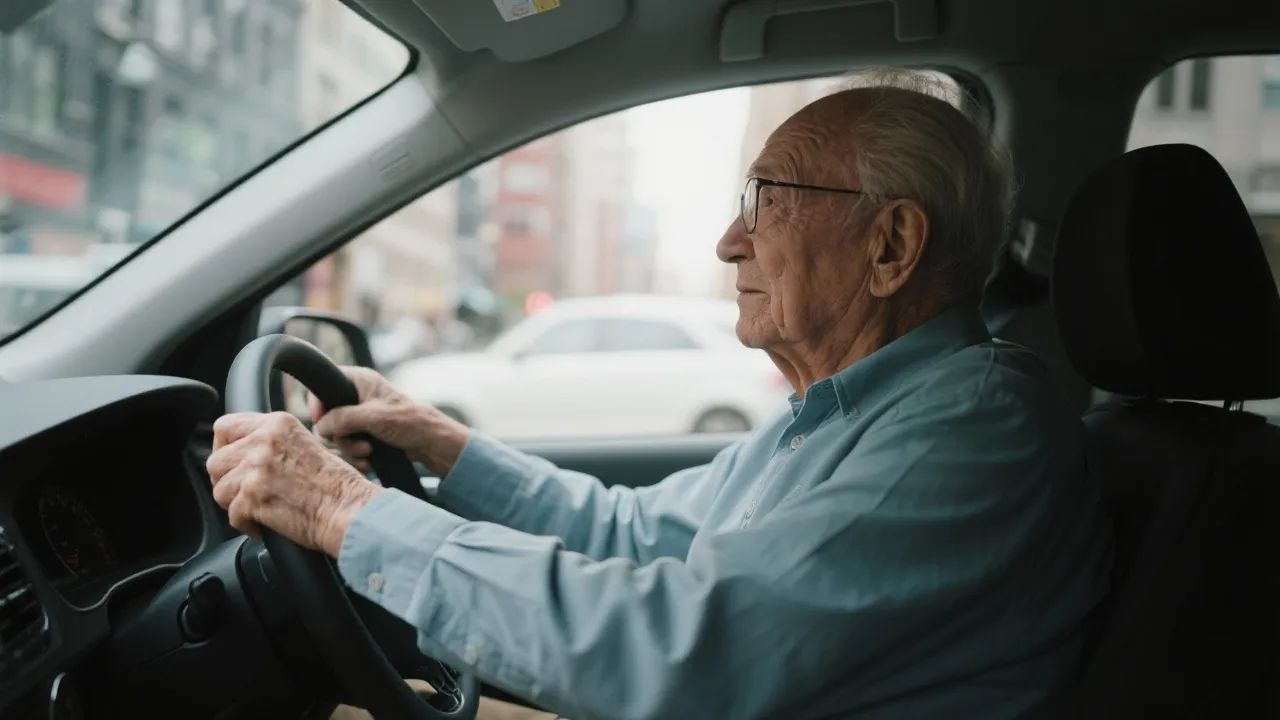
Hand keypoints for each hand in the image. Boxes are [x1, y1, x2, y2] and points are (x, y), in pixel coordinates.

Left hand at [206, 411, 380, 556]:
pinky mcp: (252, 497)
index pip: (225, 427)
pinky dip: (247, 525)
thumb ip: (273, 443)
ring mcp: (256, 468)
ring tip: (258, 509)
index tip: (233, 463)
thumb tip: (244, 454)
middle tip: (244, 492)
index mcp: (277, 424)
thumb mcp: (306, 445)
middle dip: (226, 480)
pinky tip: (266, 523)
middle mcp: (264, 441)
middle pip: (215, 461)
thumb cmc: (337, 486)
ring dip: (235, 504)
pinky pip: (232, 515)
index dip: (224, 448)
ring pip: (219, 489)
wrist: (349, 510)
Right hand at [309, 366, 468, 477]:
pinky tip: (368, 461)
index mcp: (359, 380)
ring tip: (368, 451)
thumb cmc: (409, 421)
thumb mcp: (372, 417)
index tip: (321, 421)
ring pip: (336, 434)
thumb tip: (320, 427)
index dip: (318, 404)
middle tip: (358, 442)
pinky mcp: (364, 433)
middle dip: (340, 435)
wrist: (431, 443)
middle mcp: (356, 396)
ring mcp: (360, 416)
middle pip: (327, 416)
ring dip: (350, 448)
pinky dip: (356, 455)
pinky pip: (348, 446)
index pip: (323, 385)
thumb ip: (342, 418)